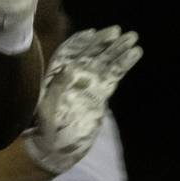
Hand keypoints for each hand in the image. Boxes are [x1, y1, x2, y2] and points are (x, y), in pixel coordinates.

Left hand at [25, 26, 141, 174]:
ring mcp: (88, 85)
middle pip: (90, 53)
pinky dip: (123, 65)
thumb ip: (56, 89)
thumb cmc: (46, 130)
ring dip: (118, 50)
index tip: (93, 33)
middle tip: (119, 31)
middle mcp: (73, 77)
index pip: (70, 52)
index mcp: (57, 76)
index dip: (81, 41)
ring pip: (105, 62)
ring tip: (132, 38)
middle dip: (104, 41)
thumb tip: (68, 68)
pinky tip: (133, 53)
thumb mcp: (46, 111)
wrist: (56, 149)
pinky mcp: (100, 95)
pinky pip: (113, 76)